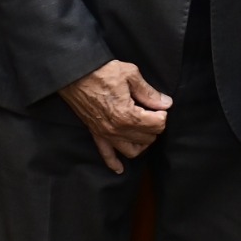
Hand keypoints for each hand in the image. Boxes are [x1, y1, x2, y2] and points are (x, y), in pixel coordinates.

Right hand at [57, 60, 172, 172]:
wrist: (75, 75)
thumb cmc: (103, 72)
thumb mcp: (131, 75)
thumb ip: (149, 93)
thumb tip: (166, 103)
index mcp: (127, 114)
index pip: (157, 124)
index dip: (163, 114)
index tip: (160, 105)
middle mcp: (116, 129)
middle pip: (148, 138)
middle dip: (155, 126)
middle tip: (154, 113)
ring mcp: (105, 134)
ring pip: (131, 151)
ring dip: (142, 143)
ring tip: (145, 130)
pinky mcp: (96, 134)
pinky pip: (106, 155)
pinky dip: (114, 164)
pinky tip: (121, 169)